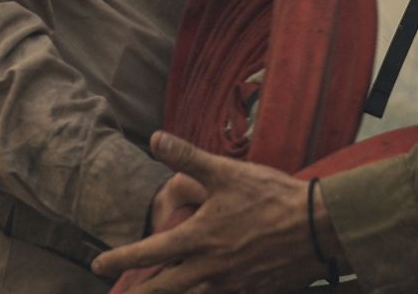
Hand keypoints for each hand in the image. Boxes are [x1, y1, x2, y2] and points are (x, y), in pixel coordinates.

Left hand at [93, 131, 330, 293]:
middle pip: (162, 289)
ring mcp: (230, 284)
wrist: (318, 227)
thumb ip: (188, 157)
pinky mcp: (251, 291)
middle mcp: (208, 267)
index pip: (148, 253)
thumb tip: (156, 139)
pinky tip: (201, 293)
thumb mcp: (227, 171)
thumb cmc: (271, 196)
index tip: (98, 265)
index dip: (119, 259)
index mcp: (199, 237)